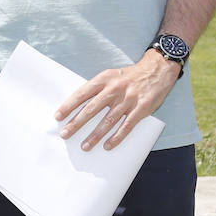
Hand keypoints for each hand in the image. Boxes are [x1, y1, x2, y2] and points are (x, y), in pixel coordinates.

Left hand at [55, 51, 179, 150]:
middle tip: (65, 134)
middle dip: (76, 123)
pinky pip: (127, 126)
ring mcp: (128, 100)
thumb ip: (96, 88)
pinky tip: (108, 146)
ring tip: (85, 146)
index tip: (58, 116)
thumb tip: (78, 104)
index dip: (69, 106)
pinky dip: (116, 137)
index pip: (82, 94)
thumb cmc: (128, 76)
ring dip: (95, 135)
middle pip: (92, 109)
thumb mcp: (110, 75)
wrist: (157, 70)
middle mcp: (114, 89)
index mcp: (104, 79)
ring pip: (108, 121)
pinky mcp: (141, 109)